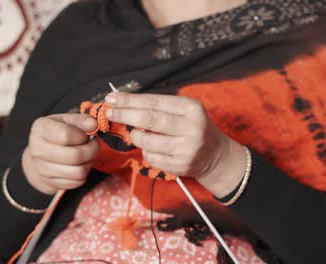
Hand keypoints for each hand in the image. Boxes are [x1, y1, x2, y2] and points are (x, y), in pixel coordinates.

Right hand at [22, 113, 98, 194]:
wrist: (41, 150)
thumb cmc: (57, 132)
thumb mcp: (67, 120)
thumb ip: (81, 120)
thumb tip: (92, 125)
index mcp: (41, 129)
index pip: (66, 135)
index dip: (82, 136)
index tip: (86, 135)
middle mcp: (38, 150)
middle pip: (75, 156)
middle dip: (91, 150)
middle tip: (93, 145)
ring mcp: (42, 168)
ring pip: (78, 172)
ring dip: (88, 163)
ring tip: (87, 156)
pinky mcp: (50, 182)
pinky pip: (76, 183)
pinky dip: (83, 175)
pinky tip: (80, 165)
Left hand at [105, 93, 246, 196]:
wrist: (215, 155)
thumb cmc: (192, 127)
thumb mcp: (183, 111)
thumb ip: (158, 107)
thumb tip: (122, 103)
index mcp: (191, 108)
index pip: (154, 102)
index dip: (130, 100)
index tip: (112, 98)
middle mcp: (191, 128)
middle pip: (149, 119)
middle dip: (125, 115)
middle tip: (110, 112)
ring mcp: (186, 149)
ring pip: (146, 141)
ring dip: (135, 136)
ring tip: (137, 133)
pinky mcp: (180, 166)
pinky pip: (151, 157)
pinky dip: (146, 151)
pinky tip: (154, 148)